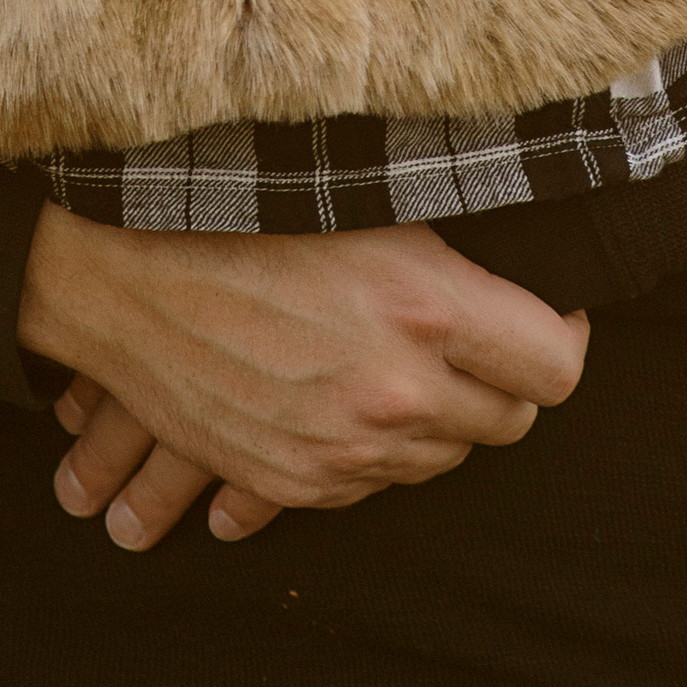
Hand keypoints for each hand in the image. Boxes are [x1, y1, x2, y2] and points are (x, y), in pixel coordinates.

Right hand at [18, 210, 589, 547]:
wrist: (124, 272)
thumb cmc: (249, 208)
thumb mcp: (371, 200)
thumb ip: (455, 249)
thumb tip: (532, 265)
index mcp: (428, 308)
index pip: (555, 367)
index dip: (563, 338)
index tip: (551, 315)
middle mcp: (395, 392)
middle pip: (508, 422)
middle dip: (504, 382)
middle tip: (481, 337)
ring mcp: (343, 448)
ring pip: (443, 459)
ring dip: (442, 418)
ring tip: (409, 357)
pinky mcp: (294, 481)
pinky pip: (375, 485)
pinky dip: (380, 451)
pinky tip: (356, 398)